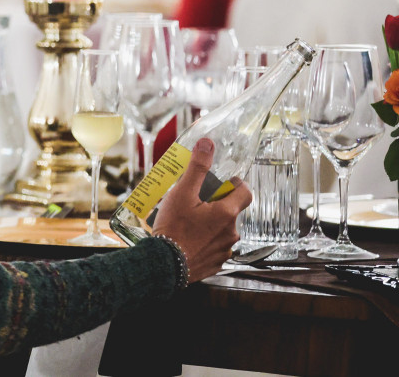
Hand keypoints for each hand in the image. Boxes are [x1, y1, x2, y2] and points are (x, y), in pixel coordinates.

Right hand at [152, 137, 251, 282]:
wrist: (163, 264)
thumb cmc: (173, 227)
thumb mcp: (182, 193)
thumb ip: (197, 168)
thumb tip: (207, 144)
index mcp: (227, 213)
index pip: (246, 192)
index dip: (236, 184)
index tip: (224, 182)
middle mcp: (231, 232)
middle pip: (231, 211)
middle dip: (216, 205)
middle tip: (195, 203)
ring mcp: (224, 250)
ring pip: (222, 230)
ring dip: (211, 225)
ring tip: (188, 224)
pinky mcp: (216, 264)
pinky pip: (214, 248)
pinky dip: (205, 242)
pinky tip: (188, 240)